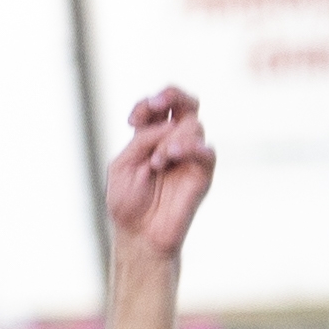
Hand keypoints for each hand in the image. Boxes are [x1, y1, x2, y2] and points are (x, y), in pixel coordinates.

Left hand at [106, 86, 215, 263]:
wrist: (140, 234)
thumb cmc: (127, 202)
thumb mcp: (122, 165)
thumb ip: (142, 141)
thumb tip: (169, 126)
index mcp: (150, 137)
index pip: (158, 107)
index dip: (147, 105)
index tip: (133, 120)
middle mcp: (173, 141)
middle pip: (185, 103)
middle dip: (173, 95)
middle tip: (157, 103)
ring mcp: (190, 155)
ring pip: (193, 124)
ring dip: (170, 138)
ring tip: (157, 162)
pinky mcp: (203, 172)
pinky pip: (206, 150)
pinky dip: (189, 147)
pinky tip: (171, 156)